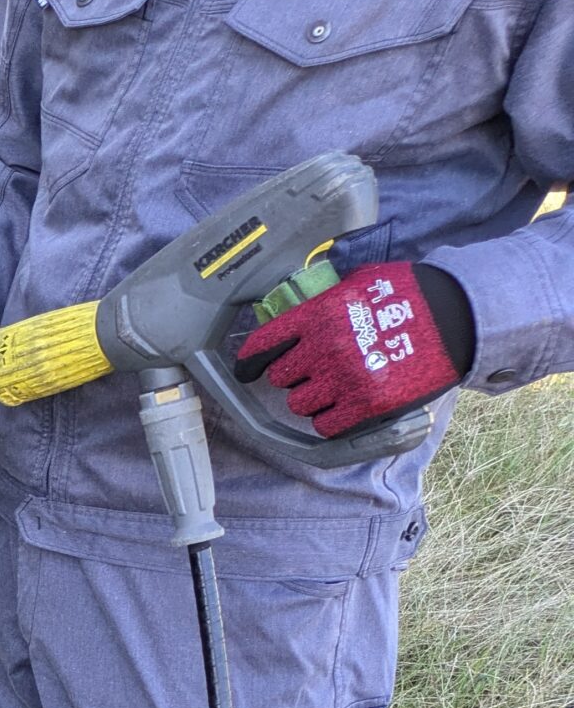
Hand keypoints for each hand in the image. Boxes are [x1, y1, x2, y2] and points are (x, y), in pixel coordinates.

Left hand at [234, 261, 473, 438]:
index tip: (248, 369)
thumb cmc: (409, 294)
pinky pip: (326, 425)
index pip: (264, 344)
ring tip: (332, 389)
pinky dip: (329, 420)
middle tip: (311, 373)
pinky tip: (341, 409)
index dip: (251, 360)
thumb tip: (295, 310)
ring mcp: (344, 380)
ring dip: (311, 399)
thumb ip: (323, 299)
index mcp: (317, 315)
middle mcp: (324, 349)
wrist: (460, 316)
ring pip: (299, 404)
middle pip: (281, 379)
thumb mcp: (359, 282)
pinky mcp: (367, 406)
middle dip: (292, 377)